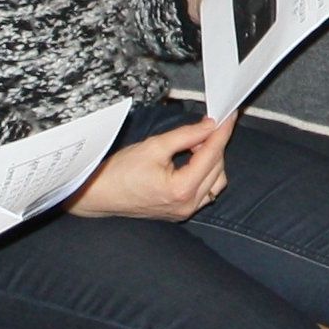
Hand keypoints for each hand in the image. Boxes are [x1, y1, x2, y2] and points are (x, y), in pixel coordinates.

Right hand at [70, 117, 230, 221]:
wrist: (99, 194)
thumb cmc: (120, 171)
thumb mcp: (154, 146)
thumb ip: (186, 135)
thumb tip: (210, 125)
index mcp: (181, 189)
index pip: (212, 155)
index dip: (222, 132)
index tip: (229, 116)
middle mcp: (187, 205)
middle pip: (218, 168)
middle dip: (214, 145)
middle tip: (203, 127)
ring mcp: (185, 211)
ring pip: (216, 181)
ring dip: (211, 160)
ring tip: (194, 145)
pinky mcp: (181, 212)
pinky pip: (206, 192)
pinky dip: (205, 174)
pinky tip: (192, 161)